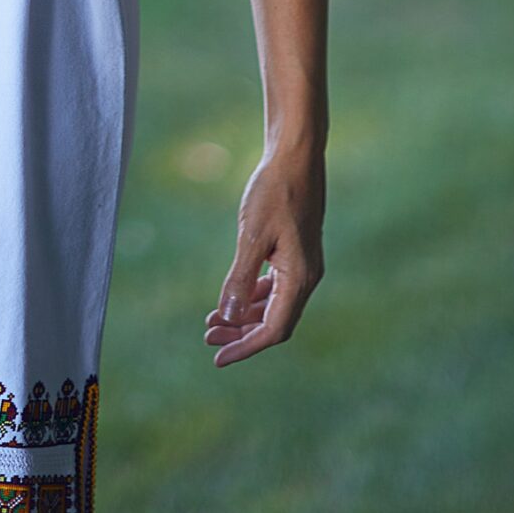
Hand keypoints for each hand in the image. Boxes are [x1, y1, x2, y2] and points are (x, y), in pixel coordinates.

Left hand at [204, 146, 324, 366]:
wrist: (295, 155)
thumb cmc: (274, 190)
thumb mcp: (251, 235)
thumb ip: (240, 278)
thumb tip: (227, 317)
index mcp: (299, 278)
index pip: (273, 330)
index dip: (245, 347)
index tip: (217, 357)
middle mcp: (306, 278)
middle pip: (273, 322)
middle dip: (240, 333)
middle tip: (207, 337)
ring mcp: (304, 266)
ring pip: (274, 305)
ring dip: (245, 315)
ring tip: (213, 320)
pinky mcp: (297, 253)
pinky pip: (276, 287)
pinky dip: (254, 296)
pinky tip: (233, 296)